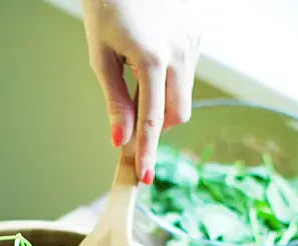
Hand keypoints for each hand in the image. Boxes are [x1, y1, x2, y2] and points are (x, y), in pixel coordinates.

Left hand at [80, 0, 201, 182]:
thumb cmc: (105, 9)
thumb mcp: (101, 58)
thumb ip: (115, 101)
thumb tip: (120, 140)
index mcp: (153, 59)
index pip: (153, 120)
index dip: (148, 151)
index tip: (145, 178)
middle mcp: (180, 52)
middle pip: (178, 114)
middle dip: (158, 126)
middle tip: (132, 122)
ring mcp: (192, 43)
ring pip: (184, 95)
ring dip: (163, 101)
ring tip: (136, 76)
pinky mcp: (196, 35)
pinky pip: (186, 73)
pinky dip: (169, 80)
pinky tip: (151, 58)